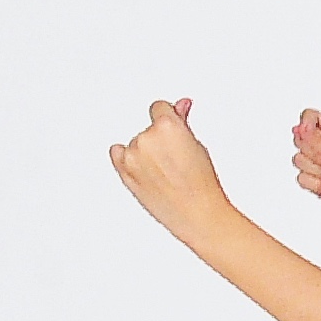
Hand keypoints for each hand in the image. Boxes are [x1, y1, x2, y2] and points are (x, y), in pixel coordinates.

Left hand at [108, 98, 230, 238]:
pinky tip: (143, 168)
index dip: (168, 118)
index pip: (159, 108)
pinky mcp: (124, 171)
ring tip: (166, 172)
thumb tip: (180, 106)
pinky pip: (117, 154)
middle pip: (148, 128)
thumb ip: (183, 123)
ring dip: (146, 152)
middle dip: (160, 139)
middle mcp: (146, 138)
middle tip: (176, 158)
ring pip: (136, 143)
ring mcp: (133, 155)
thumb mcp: (198, 146)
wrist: (197, 214)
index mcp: (167, 126)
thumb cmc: (202, 185)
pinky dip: (127, 158)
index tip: (173, 128)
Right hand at [290, 109, 320, 228]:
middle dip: (316, 155)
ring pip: (298, 160)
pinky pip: (301, 178)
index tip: (308, 134)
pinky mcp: (315, 180)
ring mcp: (318, 163)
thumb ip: (318, 140)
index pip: (310, 117)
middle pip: (300, 140)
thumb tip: (300, 128)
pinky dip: (317, 184)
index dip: (305, 125)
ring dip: (317, 171)